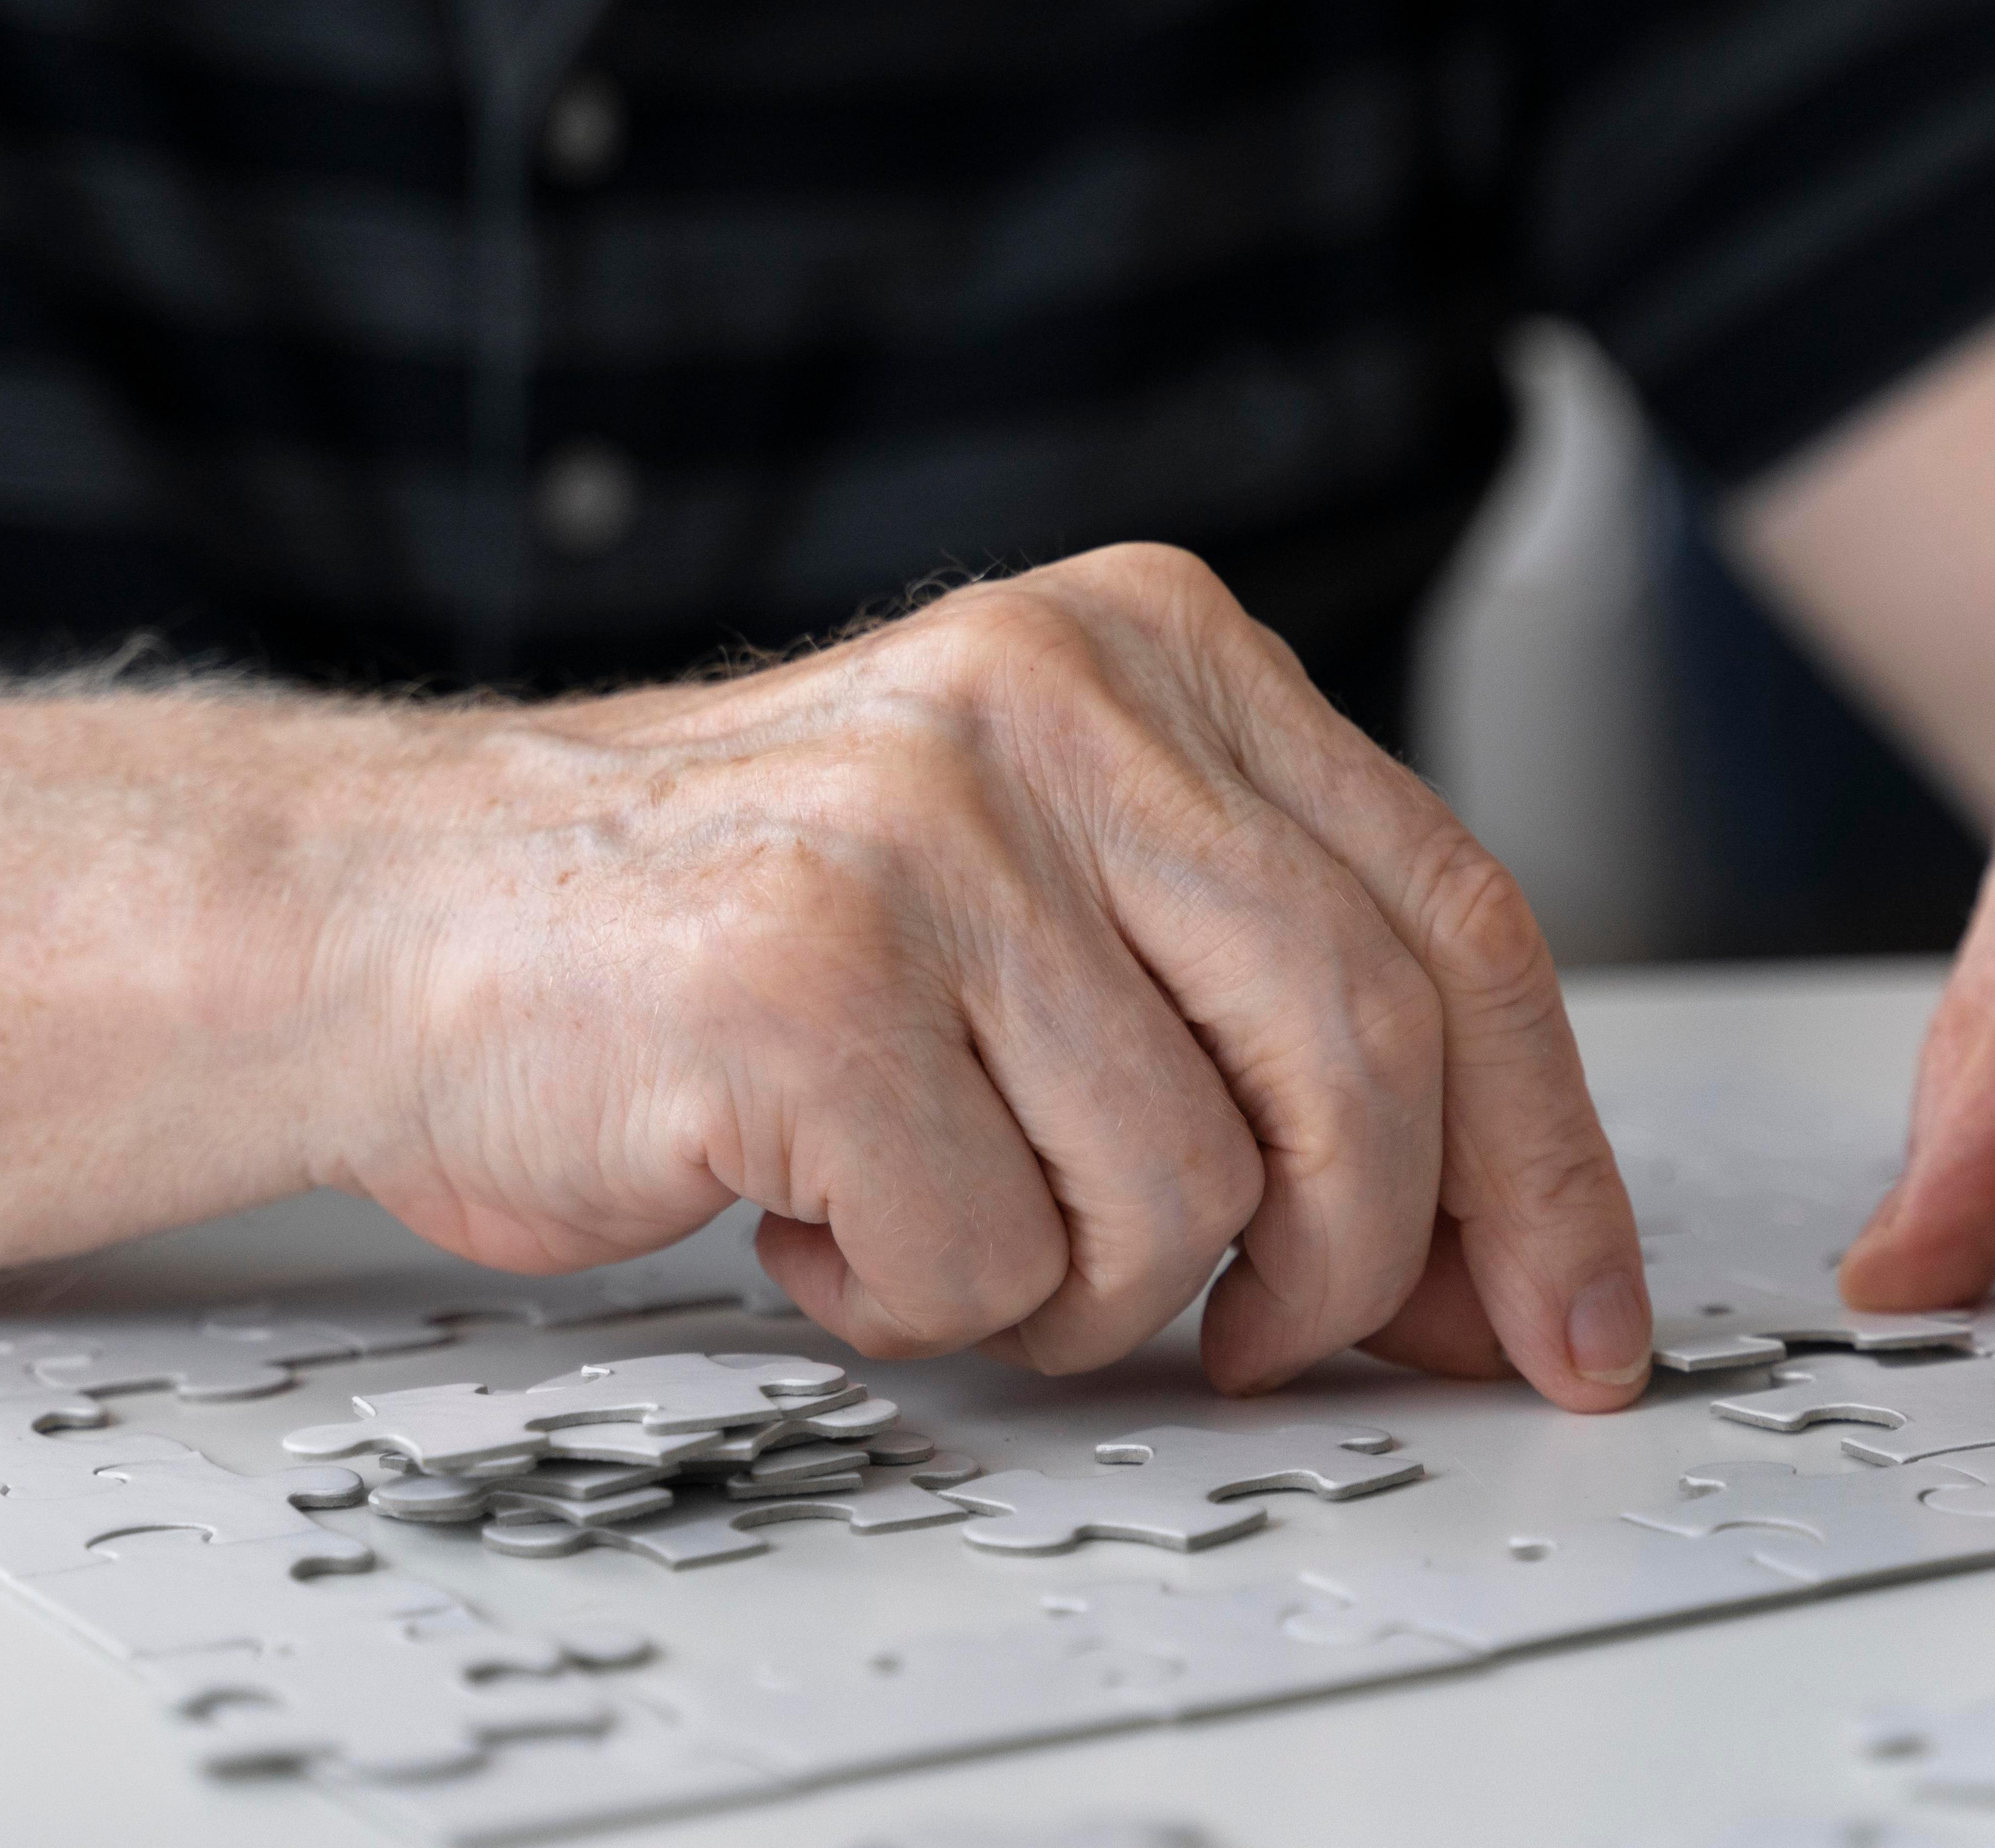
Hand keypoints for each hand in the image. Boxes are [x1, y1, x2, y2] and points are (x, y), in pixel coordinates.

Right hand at [324, 544, 1648, 1408]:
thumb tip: (1497, 1257)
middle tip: (1263, 1345)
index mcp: (1158, 649)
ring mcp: (934, 824)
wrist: (421, 910)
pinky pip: (993, 1253)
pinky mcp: (811, 969)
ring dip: (1085, 1287)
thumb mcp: (1062, 891)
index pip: (1455, 913)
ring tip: (957, 1219)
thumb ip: (1267, 1014)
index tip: (1573, 1314)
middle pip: (1366, 1054)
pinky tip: (825, 1213)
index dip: (1543, 1147)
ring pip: (1190, 1187)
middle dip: (1354, 1267)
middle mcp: (1061, 695)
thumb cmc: (757, 928)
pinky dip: (925, 1297)